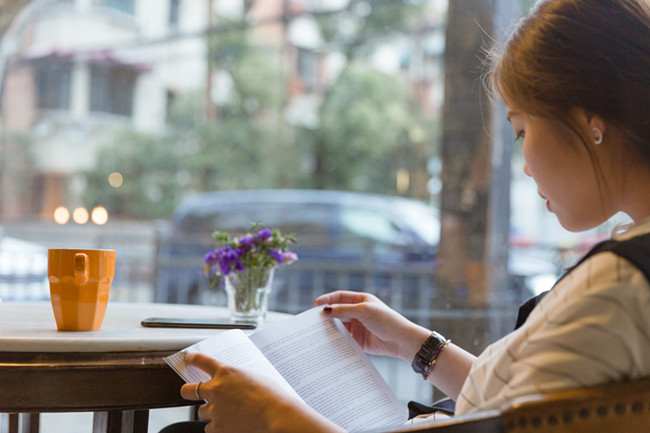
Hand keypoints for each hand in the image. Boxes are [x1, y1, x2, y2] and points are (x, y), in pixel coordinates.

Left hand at [180, 353, 342, 432]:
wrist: (277, 415)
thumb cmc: (271, 395)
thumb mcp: (252, 378)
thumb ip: (236, 379)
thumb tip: (229, 385)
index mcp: (225, 372)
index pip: (201, 361)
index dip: (192, 359)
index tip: (188, 360)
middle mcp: (215, 389)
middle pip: (187, 390)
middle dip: (188, 391)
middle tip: (191, 392)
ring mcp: (214, 409)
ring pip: (201, 412)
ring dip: (210, 412)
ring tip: (228, 413)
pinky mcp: (217, 427)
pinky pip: (209, 428)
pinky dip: (217, 427)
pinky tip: (230, 424)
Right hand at [314, 291, 429, 361]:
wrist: (401, 340)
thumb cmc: (386, 320)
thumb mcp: (364, 311)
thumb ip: (344, 310)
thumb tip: (326, 310)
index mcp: (361, 300)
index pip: (340, 297)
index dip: (327, 299)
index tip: (316, 304)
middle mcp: (358, 312)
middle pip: (337, 312)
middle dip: (327, 315)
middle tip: (313, 320)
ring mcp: (358, 326)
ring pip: (339, 326)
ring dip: (330, 329)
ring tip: (318, 332)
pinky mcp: (358, 340)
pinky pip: (344, 339)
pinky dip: (336, 340)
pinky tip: (328, 343)